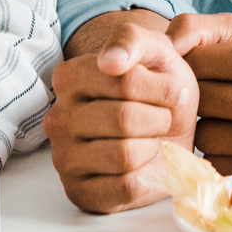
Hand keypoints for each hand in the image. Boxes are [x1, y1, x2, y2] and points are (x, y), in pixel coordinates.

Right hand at [45, 11, 198, 213]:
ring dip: (153, 147)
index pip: (123, 81)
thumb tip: (109, 60)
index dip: (160, 89)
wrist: (171, 129)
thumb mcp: (155, 50)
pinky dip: (147, 176)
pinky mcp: (80, 192)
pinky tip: (144, 164)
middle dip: (159, 119)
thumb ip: (132, 40)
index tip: (173, 90)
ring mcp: (64, 158)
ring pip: (123, 155)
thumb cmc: (160, 88)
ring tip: (154, 138)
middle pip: (123, 119)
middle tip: (163, 117)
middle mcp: (58, 117)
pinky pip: (124, 187)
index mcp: (69, 77)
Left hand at [170, 14, 231, 172]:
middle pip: (199, 101)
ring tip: (227, 114)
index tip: (203, 66)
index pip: (195, 62)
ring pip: (203, 136)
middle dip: (198, 95)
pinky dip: (219, 150)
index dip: (190, 63)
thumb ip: (197, 27)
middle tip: (215, 90)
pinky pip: (216, 161)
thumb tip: (164, 45)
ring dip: (207, 126)